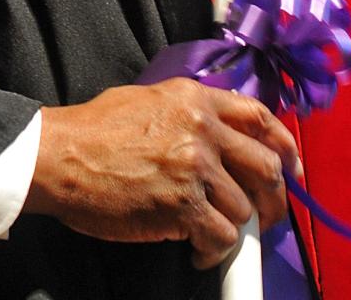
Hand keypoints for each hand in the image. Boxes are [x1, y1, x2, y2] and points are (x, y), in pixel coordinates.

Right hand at [23, 78, 299, 268]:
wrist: (58, 156)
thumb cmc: (93, 130)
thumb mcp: (148, 99)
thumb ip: (188, 110)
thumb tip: (217, 132)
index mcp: (196, 99)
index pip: (259, 117)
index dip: (284, 145)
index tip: (291, 168)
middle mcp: (203, 130)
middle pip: (266, 166)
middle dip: (273, 198)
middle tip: (266, 217)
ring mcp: (195, 169)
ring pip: (244, 208)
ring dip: (234, 228)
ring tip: (213, 235)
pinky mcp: (183, 207)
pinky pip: (222, 238)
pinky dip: (214, 252)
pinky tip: (197, 251)